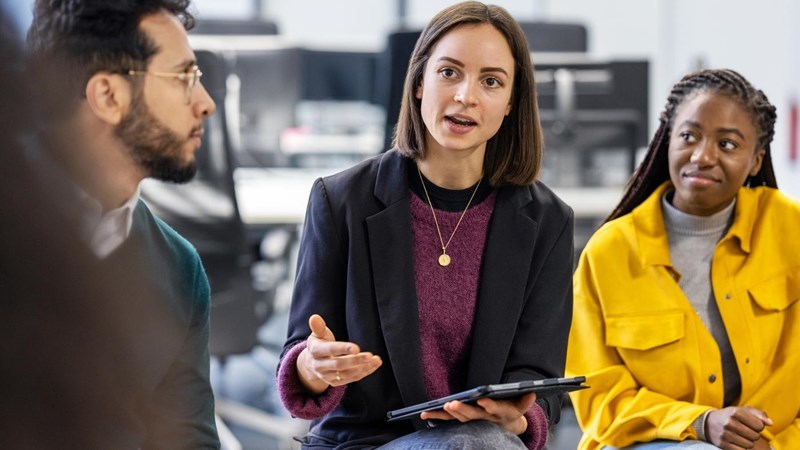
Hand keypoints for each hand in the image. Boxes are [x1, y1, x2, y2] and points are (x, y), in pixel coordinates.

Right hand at [296, 314, 381, 393]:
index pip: (330, 350)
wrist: (312, 362)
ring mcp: (327, 376)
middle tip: (370, 355)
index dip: (343, 349)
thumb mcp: (317, 334)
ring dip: (363, 368)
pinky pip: (351, 379)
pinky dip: (364, 372)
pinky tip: (373, 365)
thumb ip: (318, 327)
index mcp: (315, 351)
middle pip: (339, 364)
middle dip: (355, 360)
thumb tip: (314, 317)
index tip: (357, 348)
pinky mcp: (335, 382)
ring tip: (376, 360)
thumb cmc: (319, 343)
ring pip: (347, 374)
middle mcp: (319, 366)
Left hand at [420, 392, 536, 434]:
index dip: (489, 405)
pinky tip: (423, 414)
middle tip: (453, 403)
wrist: (506, 426)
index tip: (483, 401)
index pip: (494, 409)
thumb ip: (525, 401)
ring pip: (459, 418)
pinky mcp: (463, 419)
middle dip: (463, 409)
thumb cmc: (511, 410)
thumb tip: (532, 392)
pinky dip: (436, 417)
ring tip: (438, 407)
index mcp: (499, 412)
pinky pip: (449, 419)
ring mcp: (473, 420)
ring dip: (448, 413)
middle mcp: (484, 418)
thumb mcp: (521, 406)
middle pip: (472, 415)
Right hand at [706, 406, 772, 448]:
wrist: (709, 423)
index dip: (759, 426)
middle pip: (755, 436)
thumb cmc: (730, 416)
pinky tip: (737, 442)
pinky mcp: (722, 444)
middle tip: (747, 431)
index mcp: (735, 412)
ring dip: (748, 442)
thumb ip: (758, 414)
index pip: (759, 425)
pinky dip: (742, 448)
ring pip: (749, 445)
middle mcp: (729, 422)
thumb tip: (771, 423)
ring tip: (741, 436)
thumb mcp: (742, 410)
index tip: (752, 425)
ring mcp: (725, 434)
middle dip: (754, 435)